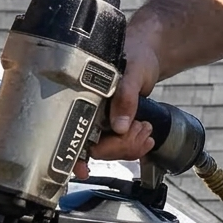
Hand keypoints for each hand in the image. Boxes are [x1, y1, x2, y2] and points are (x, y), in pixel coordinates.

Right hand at [86, 40, 162, 162]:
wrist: (148, 54)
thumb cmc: (135, 54)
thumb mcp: (132, 71)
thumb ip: (126, 96)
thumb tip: (119, 126)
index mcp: (84, 97)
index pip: (74, 133)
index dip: (76, 155)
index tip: (82, 169)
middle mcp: (89, 112)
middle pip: (96, 149)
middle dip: (121, 145)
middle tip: (140, 128)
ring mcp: (102, 121)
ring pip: (110, 151)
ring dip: (131, 145)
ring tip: (145, 128)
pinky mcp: (115, 126)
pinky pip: (121, 147)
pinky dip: (135, 145)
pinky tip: (145, 135)